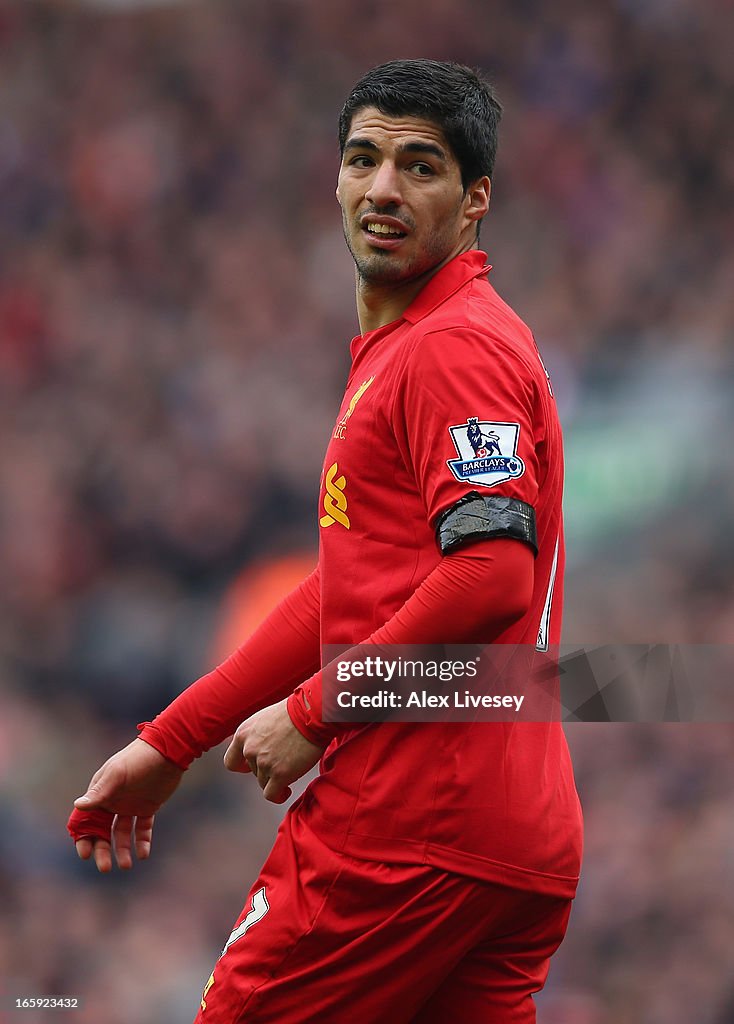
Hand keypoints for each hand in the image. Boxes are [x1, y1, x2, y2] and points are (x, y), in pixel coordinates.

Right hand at [69, 738, 182, 872]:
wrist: (167, 750)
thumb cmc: (138, 759)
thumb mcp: (118, 774)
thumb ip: (100, 792)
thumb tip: (78, 806)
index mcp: (101, 793)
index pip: (86, 821)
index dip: (83, 838)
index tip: (85, 854)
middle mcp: (113, 802)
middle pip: (103, 832)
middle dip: (102, 850)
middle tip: (105, 868)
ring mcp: (130, 805)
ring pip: (123, 833)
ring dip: (123, 850)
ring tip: (127, 865)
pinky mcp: (148, 807)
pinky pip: (143, 828)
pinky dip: (142, 842)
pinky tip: (143, 854)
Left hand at [224, 699, 323, 803]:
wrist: (311, 713)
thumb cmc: (294, 713)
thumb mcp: (264, 719)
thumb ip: (256, 736)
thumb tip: (258, 752)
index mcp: (243, 734)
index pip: (231, 761)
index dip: (243, 766)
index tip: (253, 767)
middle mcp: (249, 749)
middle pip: (254, 772)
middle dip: (268, 769)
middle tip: (285, 759)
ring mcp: (264, 763)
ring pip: (264, 783)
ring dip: (276, 779)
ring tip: (292, 768)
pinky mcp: (279, 774)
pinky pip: (271, 795)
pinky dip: (278, 796)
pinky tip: (286, 792)